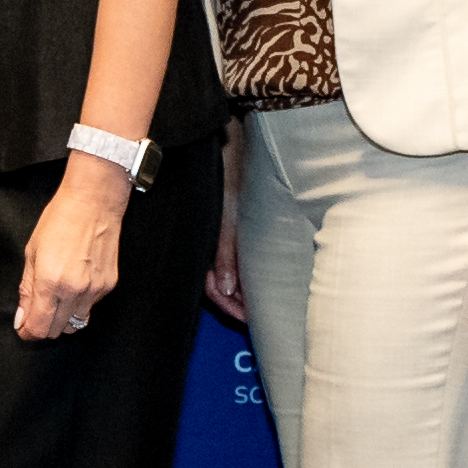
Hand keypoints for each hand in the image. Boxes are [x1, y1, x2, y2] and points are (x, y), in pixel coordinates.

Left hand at [16, 154, 130, 339]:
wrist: (93, 203)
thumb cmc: (59, 221)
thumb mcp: (32, 253)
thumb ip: (26, 290)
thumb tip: (21, 318)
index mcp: (50, 282)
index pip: (39, 327)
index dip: (28, 332)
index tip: (23, 328)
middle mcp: (74, 290)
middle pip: (57, 331)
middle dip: (43, 326)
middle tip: (35, 313)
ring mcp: (94, 290)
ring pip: (76, 323)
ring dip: (62, 318)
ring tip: (55, 298)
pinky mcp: (108, 286)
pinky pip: (90, 308)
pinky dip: (79, 304)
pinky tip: (74, 284)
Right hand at [203, 119, 248, 326]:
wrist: (234, 148)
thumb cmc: (231, 178)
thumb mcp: (231, 217)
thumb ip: (225, 254)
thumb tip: (223, 289)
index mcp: (207, 245)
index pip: (212, 290)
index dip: (230, 308)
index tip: (249, 319)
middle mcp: (212, 246)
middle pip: (219, 288)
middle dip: (236, 305)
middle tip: (257, 318)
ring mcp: (220, 240)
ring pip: (226, 277)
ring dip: (241, 292)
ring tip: (260, 303)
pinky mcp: (229, 231)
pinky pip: (233, 261)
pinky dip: (243, 275)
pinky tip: (255, 279)